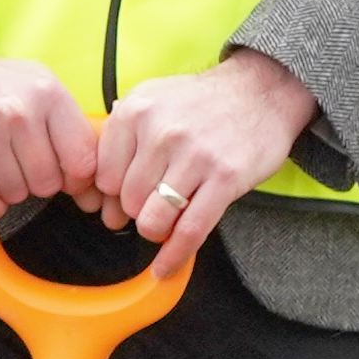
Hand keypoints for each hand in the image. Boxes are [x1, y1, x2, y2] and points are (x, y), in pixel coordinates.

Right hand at [0, 49, 95, 222]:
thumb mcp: (39, 87)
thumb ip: (71, 127)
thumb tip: (95, 184)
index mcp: (47, 93)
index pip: (83, 160)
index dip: (74, 177)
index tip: (62, 174)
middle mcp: (18, 111)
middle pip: (48, 183)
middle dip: (35, 181)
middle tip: (17, 160)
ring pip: (15, 195)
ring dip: (7, 189)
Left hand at [84, 50, 318, 267]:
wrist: (262, 91)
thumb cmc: (203, 102)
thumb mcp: (154, 99)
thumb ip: (122, 135)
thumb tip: (97, 191)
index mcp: (137, 111)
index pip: (103, 176)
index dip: (111, 195)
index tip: (121, 200)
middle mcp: (161, 131)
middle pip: (127, 201)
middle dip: (136, 212)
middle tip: (152, 207)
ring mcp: (194, 155)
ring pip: (153, 220)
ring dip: (156, 230)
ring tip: (164, 223)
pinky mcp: (225, 177)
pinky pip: (190, 230)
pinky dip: (174, 256)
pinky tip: (165, 267)